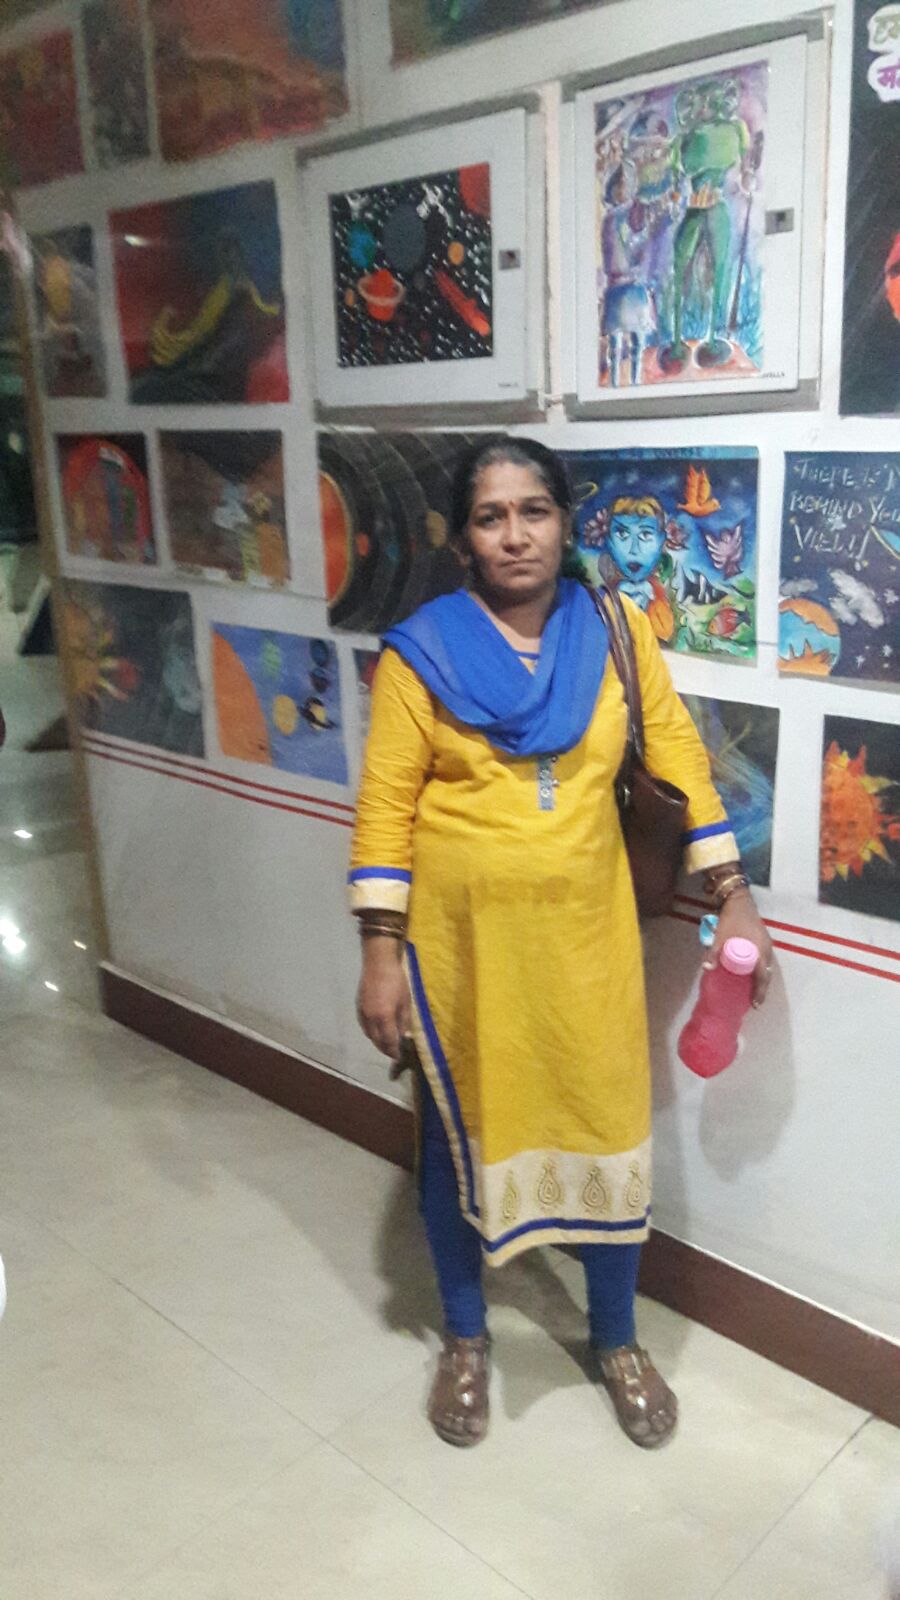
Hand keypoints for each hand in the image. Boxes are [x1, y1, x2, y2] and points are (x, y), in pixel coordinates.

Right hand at [356, 939, 411, 1059]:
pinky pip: (364, 1026)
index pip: (389, 1041)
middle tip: (393, 1053)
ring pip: (369, 1034)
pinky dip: (370, 1032)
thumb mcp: (405, 1002)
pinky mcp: (358, 1007)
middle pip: (377, 1041)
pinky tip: (376, 1030)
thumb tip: (404, 1037)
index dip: (394, 1051)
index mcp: (384, 1018)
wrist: (378, 964)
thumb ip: (404, 1021)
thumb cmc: (396, 981)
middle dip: (385, 1049)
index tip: (398, 1056)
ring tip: (385, 1043)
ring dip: (377, 1042)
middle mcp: (371, 1019)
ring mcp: (363, 1013)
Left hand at [705, 889, 773, 1007]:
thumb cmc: (731, 919)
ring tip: (753, 989)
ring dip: (762, 978)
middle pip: (767, 973)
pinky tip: (753, 971)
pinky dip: (761, 968)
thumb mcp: (721, 937)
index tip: (756, 1004)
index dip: (760, 991)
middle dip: (762, 988)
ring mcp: (767, 943)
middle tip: (754, 1000)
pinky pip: (765, 958)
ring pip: (767, 966)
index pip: (762, 976)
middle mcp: (767, 949)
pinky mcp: (763, 939)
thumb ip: (714, 953)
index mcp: (759, 951)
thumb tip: (706, 969)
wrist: (739, 900)